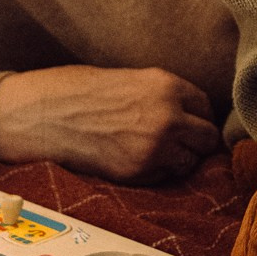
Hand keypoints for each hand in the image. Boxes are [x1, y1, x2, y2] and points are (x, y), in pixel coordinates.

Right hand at [0, 65, 221, 183]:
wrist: (48, 114)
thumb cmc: (89, 93)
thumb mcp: (136, 80)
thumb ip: (168, 96)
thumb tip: (197, 116)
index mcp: (168, 86)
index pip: (207, 106)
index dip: (197, 115)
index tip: (186, 120)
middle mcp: (168, 116)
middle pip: (208, 137)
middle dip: (196, 140)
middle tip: (179, 142)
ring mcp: (155, 146)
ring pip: (190, 161)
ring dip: (178, 159)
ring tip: (153, 150)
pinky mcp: (138, 171)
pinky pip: (164, 176)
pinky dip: (157, 172)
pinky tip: (135, 159)